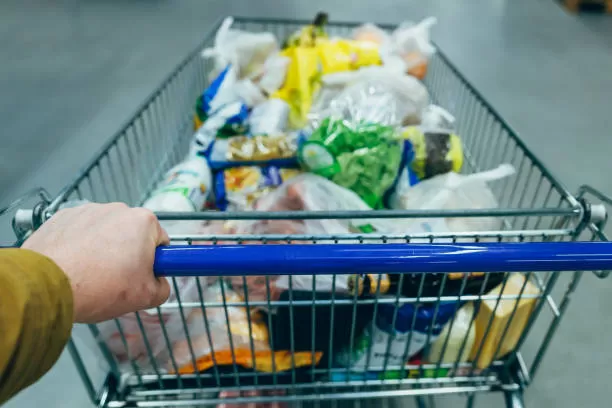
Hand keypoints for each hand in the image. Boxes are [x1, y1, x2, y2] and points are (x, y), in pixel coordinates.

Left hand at [22, 203, 169, 322]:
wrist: (48, 286)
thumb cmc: (99, 287)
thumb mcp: (146, 297)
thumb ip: (162, 287)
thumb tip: (158, 283)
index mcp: (144, 222)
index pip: (161, 241)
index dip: (155, 261)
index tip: (144, 275)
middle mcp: (119, 209)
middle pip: (132, 234)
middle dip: (127, 253)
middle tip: (116, 279)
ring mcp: (88, 210)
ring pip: (105, 232)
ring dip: (102, 248)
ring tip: (90, 275)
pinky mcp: (63, 216)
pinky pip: (80, 231)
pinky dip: (79, 246)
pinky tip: (73, 266)